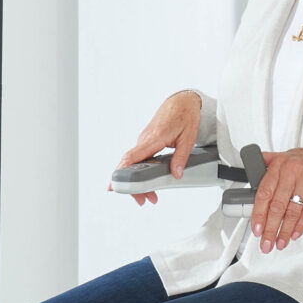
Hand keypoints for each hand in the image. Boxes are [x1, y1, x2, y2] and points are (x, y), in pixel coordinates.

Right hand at [114, 90, 203, 205]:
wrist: (182, 101)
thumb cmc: (184, 115)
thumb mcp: (188, 138)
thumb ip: (181, 157)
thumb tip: (176, 174)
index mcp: (153, 138)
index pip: (132, 157)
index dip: (120, 172)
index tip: (114, 185)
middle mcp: (145, 140)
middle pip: (131, 165)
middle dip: (133, 185)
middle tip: (143, 201)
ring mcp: (144, 141)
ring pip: (135, 163)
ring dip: (138, 180)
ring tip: (148, 196)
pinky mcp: (147, 142)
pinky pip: (139, 159)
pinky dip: (141, 171)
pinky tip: (147, 182)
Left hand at [251, 144, 302, 252]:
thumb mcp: (291, 155)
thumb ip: (272, 162)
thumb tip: (253, 168)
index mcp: (281, 163)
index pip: (264, 192)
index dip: (258, 214)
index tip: (256, 228)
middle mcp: (293, 170)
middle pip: (277, 206)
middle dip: (269, 229)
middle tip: (266, 243)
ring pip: (292, 212)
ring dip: (284, 231)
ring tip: (279, 243)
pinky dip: (300, 226)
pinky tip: (294, 234)